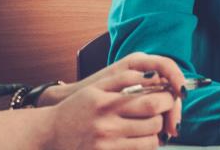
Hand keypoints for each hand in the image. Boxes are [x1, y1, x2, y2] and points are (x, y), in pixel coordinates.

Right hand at [40, 53, 183, 149]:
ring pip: (151, 138)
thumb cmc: (75, 109)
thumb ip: (123, 80)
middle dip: (167, 113)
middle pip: (154, 119)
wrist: (50, 134)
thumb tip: (154, 76)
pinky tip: (142, 137)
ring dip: (158, 131)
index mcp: (106, 101)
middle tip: (166, 109)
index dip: (167, 98)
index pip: (151, 100)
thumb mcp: (95, 88)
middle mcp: (107, 123)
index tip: (168, 95)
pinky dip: (147, 144)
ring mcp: (107, 142)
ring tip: (152, 123)